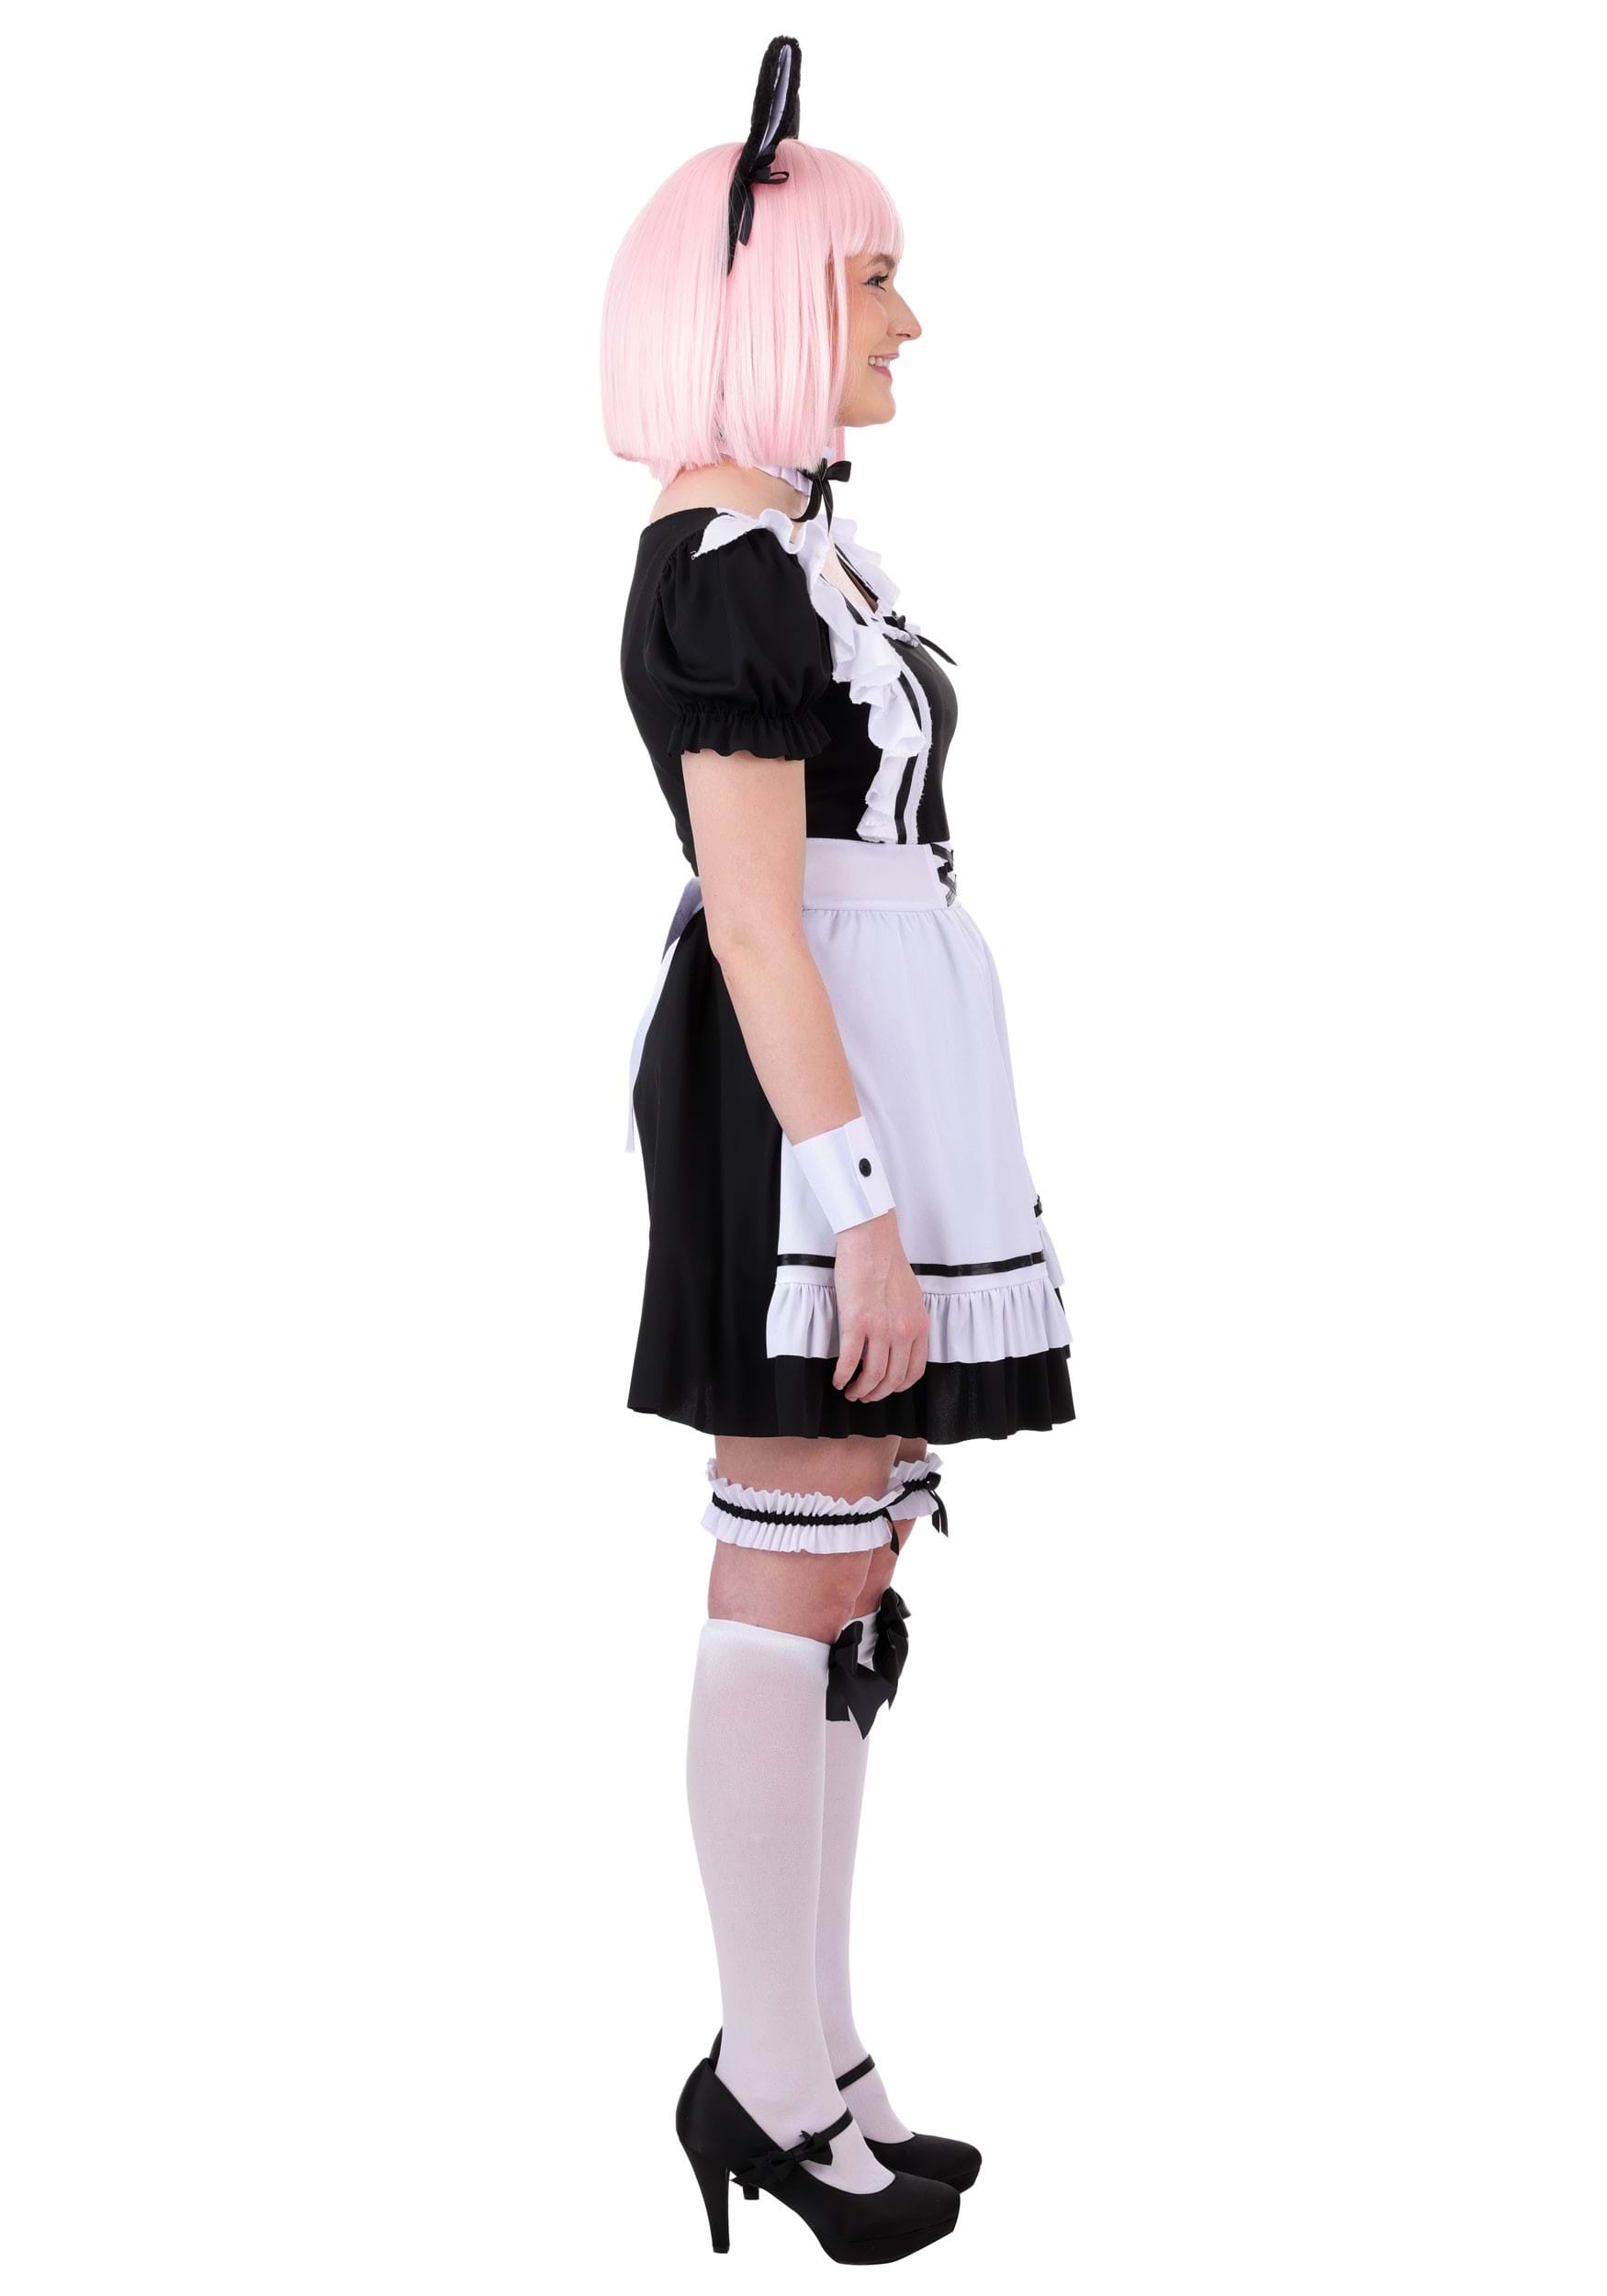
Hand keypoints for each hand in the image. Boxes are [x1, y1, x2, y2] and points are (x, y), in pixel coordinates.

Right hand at [832, 1210, 929, 1402]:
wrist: (871, 1241)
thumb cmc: (888, 1265)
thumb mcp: (912, 1299)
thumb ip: (909, 1325)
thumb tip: (899, 1347)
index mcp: (919, 1326)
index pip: (914, 1372)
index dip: (898, 1387)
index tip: (886, 1389)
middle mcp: (903, 1331)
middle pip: (892, 1378)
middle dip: (877, 1393)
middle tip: (864, 1395)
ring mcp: (880, 1328)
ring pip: (873, 1375)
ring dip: (860, 1389)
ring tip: (850, 1391)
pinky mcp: (856, 1322)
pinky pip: (850, 1360)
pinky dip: (842, 1375)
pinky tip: (838, 1379)